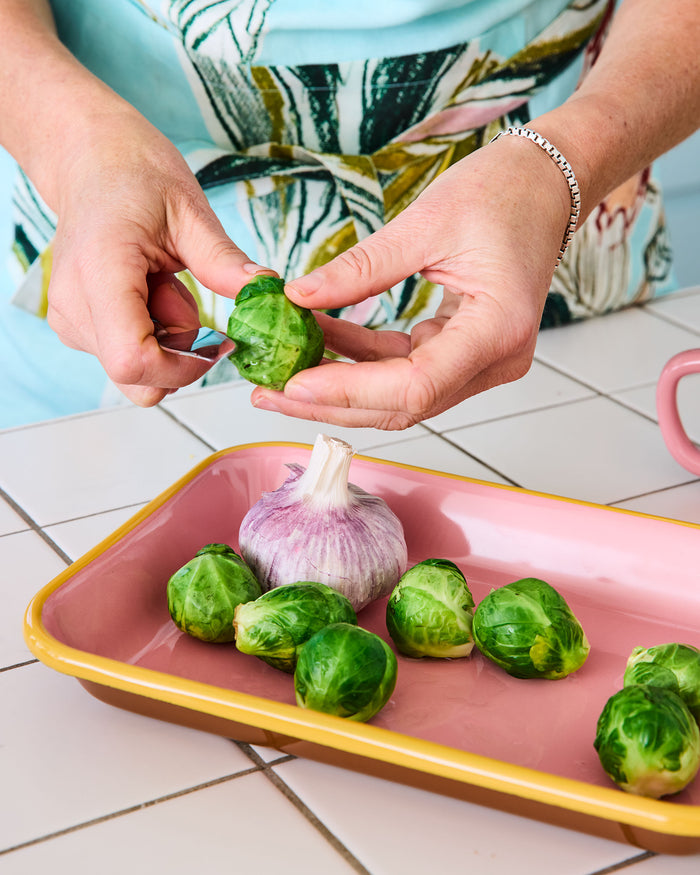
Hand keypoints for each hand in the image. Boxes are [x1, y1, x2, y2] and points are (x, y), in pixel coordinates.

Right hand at [46, 108, 266, 405]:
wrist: (90, 161)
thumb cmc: (135, 177)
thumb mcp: (190, 212)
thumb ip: (224, 261)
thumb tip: (267, 292)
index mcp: (101, 273)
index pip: (133, 362)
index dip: (183, 368)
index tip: (215, 343)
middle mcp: (74, 306)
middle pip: (136, 377)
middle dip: (179, 355)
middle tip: (188, 301)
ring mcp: (69, 320)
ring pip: (133, 371)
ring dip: (167, 341)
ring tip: (165, 285)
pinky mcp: (75, 326)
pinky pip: (125, 356)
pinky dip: (152, 335)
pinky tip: (151, 292)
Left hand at [251, 136, 571, 428]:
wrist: (544, 183)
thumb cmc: (504, 191)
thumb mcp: (424, 223)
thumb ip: (361, 269)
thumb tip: (298, 297)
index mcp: (498, 329)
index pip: (414, 387)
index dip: (349, 392)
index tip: (293, 385)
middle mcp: (497, 359)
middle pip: (403, 405)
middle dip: (332, 401)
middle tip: (270, 391)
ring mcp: (484, 361)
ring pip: (401, 395)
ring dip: (342, 385)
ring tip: (284, 371)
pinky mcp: (466, 351)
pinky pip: (407, 369)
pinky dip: (363, 361)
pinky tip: (321, 343)